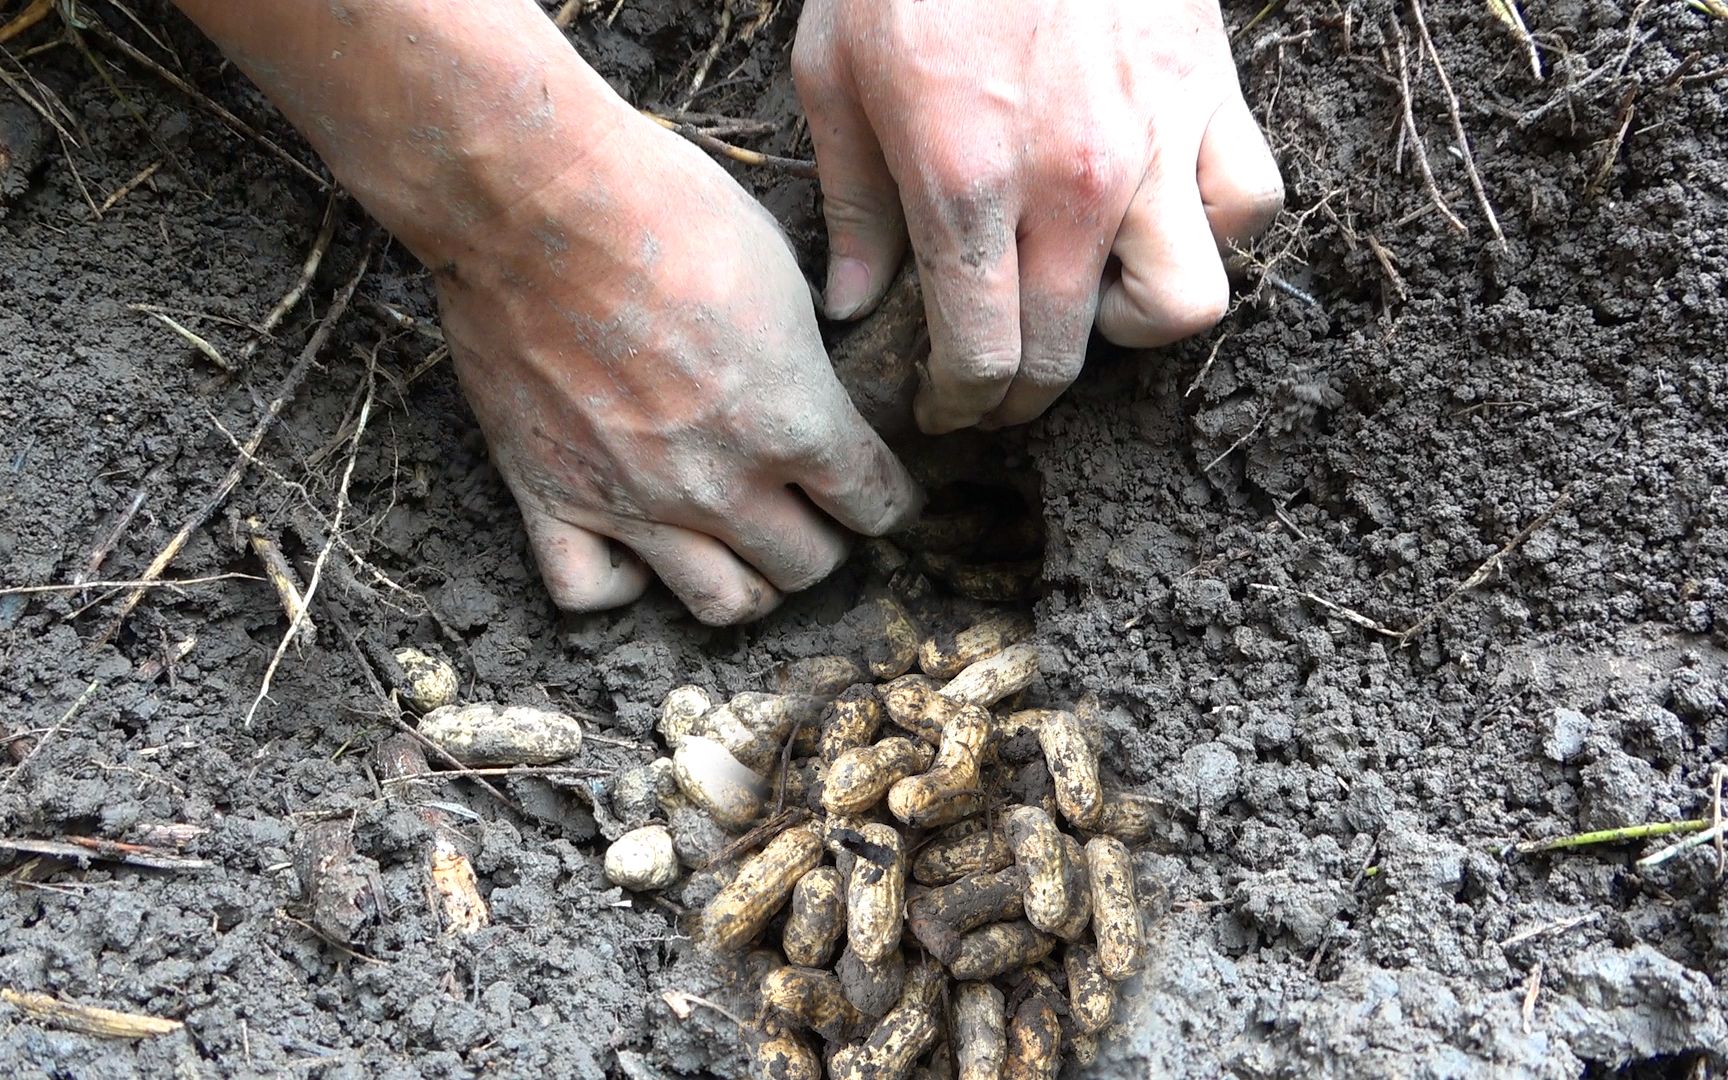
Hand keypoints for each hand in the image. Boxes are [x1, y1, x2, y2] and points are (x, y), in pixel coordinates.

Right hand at [436, 119, 921, 622]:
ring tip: (741, 546)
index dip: (887, 498)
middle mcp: (721, 481)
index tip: (881, 490)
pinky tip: (635, 549)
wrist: (532, 199)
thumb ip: (801, 355)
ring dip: (747, 581)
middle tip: (812, 511)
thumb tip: (809, 379)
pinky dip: (622, 583)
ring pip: (721, 602)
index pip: (873, 503)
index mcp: (793, 419)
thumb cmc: (664, 207)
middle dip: (824, 541)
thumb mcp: (779, 268)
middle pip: (805, 565)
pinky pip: (593, 593)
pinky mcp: (551, 497)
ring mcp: (633, 501)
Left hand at [793, 0, 1284, 431]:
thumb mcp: (834, 75)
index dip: (961, 404)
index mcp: (966, 183)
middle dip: (1025, 394)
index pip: (983, 355)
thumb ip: (852, 206)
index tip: (947, 407)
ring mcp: (1155, 141)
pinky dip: (1212, 233)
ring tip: (1089, 299)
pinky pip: (1248, 205)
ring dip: (1131, 326)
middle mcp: (1072, 182)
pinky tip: (1157, 217)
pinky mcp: (1211, 93)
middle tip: (998, 384)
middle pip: (1070, 354)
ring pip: (1185, 306)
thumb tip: (853, 307)